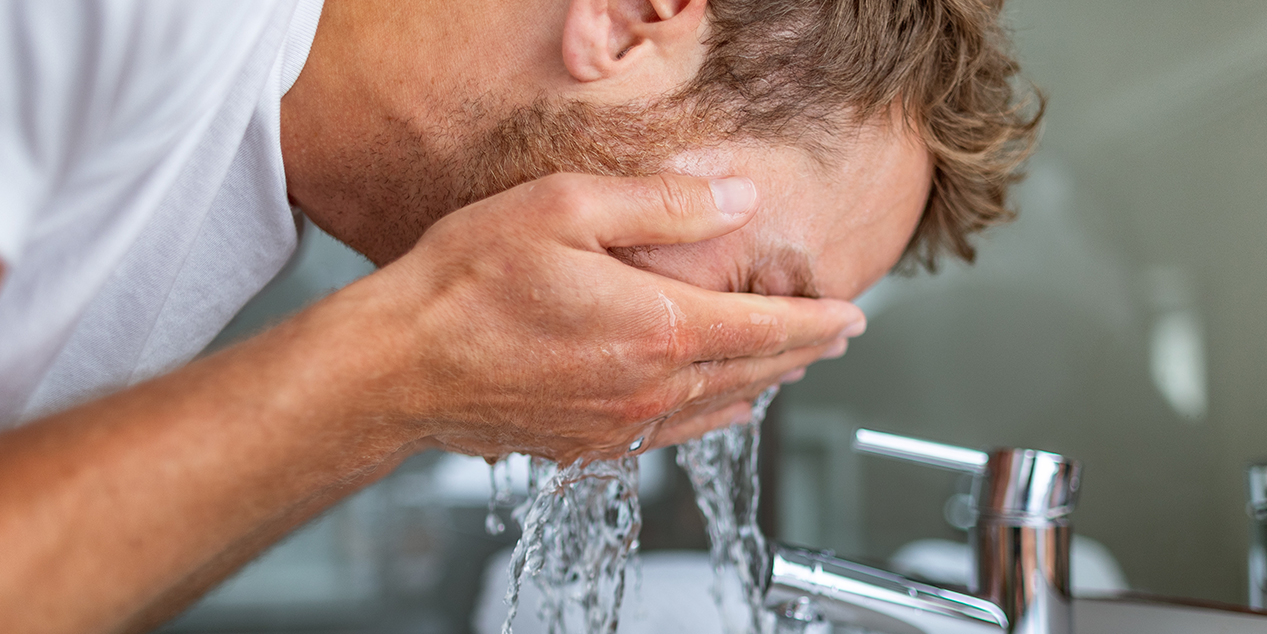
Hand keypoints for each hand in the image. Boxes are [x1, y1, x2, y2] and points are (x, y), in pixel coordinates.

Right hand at [352, 173, 864, 461]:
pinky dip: (711, 416)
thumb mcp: (567, 210)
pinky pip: (671, 434)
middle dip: (802, 353)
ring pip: (717, 409)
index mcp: (657, 330)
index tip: (853, 315)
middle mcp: (648, 388)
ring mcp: (618, 425)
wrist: (400, 365)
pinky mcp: (585, 446)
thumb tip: (738, 200)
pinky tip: (719, 411)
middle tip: (834, 338)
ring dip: (762, 386)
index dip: (817, 321)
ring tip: (788, 368)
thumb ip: (664, 205)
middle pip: (752, 374)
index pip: (767, 330)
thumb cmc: (469, 283)